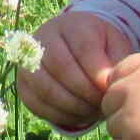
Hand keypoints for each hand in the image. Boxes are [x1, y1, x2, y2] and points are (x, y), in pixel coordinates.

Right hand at [17, 8, 133, 132]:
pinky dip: (60, 115)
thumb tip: (107, 85)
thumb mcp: (114, 46)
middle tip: (101, 104)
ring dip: (72, 106)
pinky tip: (78, 115)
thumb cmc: (99, 48)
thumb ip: (116, 62)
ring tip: (92, 111)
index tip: (109, 88)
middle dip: (84, 90)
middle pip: (60, 65)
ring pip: (45, 87)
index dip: (96, 71)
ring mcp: (28, 61)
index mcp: (72, 24)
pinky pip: (36, 104)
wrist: (73, 49)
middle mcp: (44, 37)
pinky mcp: (23, 84)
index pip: (82, 47)